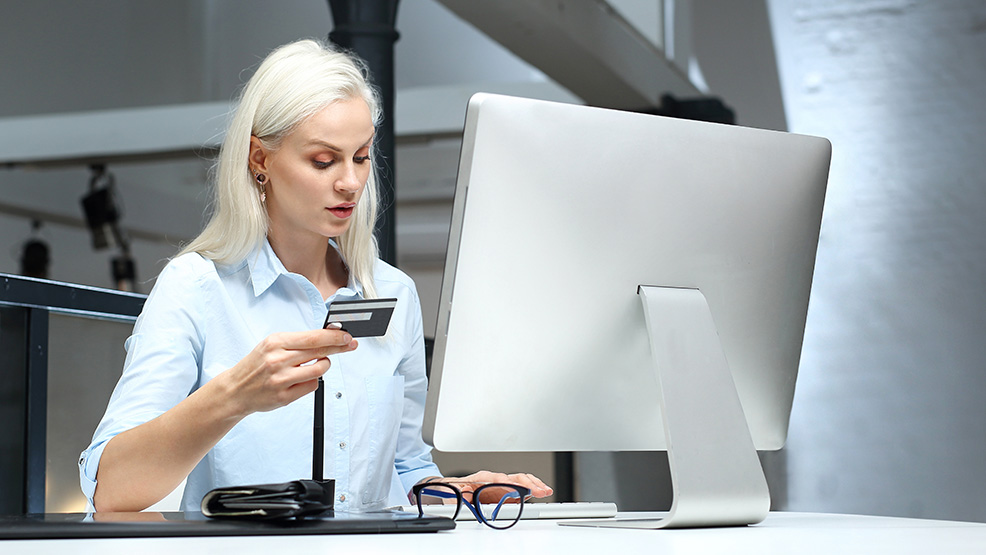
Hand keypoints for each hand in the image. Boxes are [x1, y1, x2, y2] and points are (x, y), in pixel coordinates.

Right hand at [217, 327, 356, 416]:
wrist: (235, 389)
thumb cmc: (256, 365)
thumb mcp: (271, 345)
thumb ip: (297, 341)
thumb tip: (327, 336)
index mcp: (275, 343)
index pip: (313, 337)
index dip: (334, 336)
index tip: (347, 336)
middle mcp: (278, 360)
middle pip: (319, 351)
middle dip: (339, 346)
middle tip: (350, 344)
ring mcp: (281, 380)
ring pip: (319, 370)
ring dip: (324, 365)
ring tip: (318, 364)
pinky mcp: (283, 397)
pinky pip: (312, 386)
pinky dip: (313, 381)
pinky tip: (303, 378)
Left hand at [433, 470, 552, 503]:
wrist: (453, 489)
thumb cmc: (454, 491)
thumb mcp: (453, 494)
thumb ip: (460, 494)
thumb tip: (466, 494)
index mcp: (481, 478)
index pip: (496, 478)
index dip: (506, 483)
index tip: (516, 487)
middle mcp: (494, 479)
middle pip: (514, 477)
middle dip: (527, 483)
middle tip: (539, 490)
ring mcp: (502, 484)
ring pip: (521, 480)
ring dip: (534, 484)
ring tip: (546, 490)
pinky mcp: (506, 491)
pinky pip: (522, 486)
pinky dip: (533, 488)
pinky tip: (541, 492)